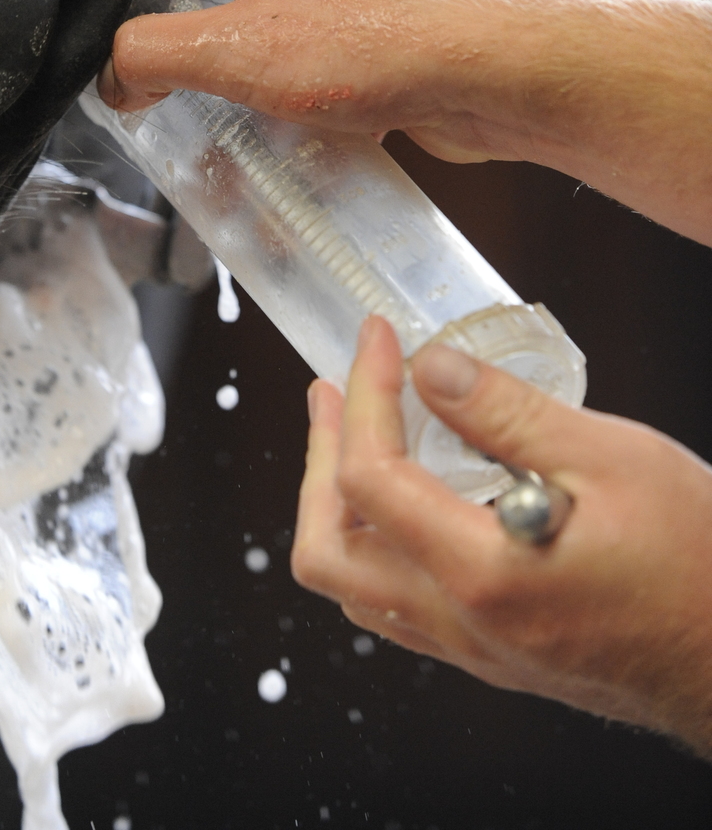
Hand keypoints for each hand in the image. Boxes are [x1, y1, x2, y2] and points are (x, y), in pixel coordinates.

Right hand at [100, 0, 711, 246]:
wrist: (495, 69)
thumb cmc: (384, 40)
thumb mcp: (237, 52)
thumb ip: (153, 56)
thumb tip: (110, 73)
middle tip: (130, 39)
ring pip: (251, 2)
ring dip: (214, 45)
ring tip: (191, 99)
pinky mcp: (365, 34)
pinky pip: (296, 48)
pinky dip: (269, 82)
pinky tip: (269, 130)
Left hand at [292, 315, 711, 754]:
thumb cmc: (698, 563)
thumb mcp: (612, 459)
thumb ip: (508, 412)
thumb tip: (432, 369)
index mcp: (483, 574)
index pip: (369, 479)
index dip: (363, 394)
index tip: (378, 340)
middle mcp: (463, 623)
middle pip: (327, 552)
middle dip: (319, 457)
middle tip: (333, 390)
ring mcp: (476, 648)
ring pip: (356, 586)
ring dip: (340, 502)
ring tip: (357, 430)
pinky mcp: (496, 653)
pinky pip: (400, 604)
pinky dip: (382, 538)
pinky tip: (414, 490)